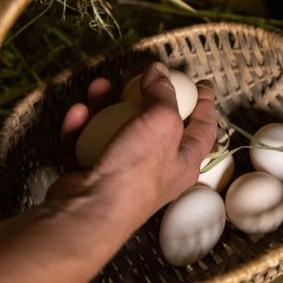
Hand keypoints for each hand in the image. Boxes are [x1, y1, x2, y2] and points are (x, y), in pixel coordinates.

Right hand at [47, 62, 216, 233]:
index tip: (202, 85)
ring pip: (115, 128)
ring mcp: (121, 172)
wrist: (88, 211)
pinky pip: (87, 142)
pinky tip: (77, 113)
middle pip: (154, 123)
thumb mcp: (162, 122)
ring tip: (99, 86)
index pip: (203, 129)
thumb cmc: (135, 170)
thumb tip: (158, 70)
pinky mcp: (91, 174)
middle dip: (144, 95)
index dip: (205, 105)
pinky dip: (81, 127)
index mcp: (183, 162)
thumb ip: (163, 92)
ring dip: (106, 104)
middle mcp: (156, 169)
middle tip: (137, 75)